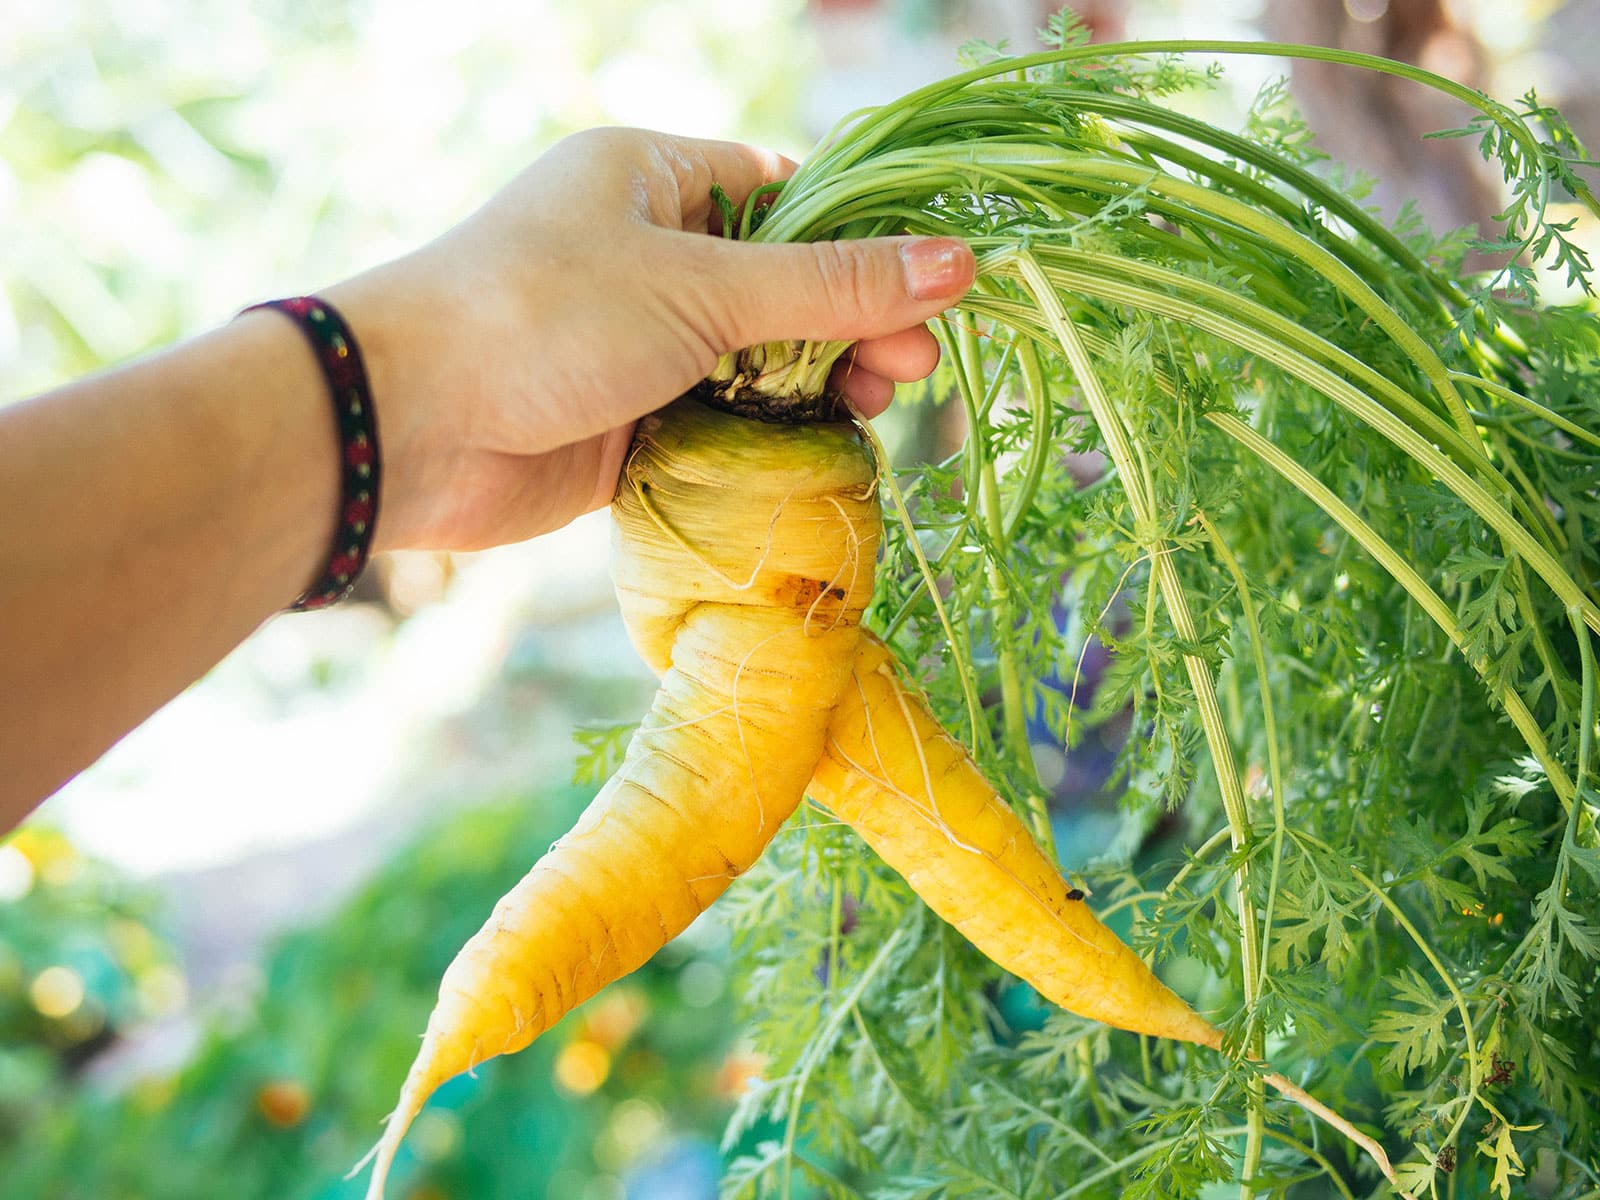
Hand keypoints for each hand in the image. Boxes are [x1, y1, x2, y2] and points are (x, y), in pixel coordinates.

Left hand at [326, 127, 975, 552]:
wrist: (408, 427)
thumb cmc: (543, 316)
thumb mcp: (701, 288)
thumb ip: (830, 287)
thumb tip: (956, 263)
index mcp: (654, 179)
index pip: (785, 194)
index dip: (861, 239)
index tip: (927, 286)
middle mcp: (647, 253)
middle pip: (783, 286)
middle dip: (852, 325)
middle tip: (913, 370)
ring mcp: (637, 342)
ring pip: (757, 362)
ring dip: (819, 386)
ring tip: (879, 408)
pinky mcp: (629, 421)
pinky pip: (722, 422)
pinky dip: (771, 437)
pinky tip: (824, 450)